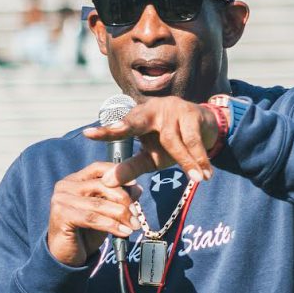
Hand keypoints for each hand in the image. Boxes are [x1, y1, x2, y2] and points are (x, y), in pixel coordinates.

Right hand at [48, 162, 141, 266]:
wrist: (66, 256)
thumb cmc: (85, 233)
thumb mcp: (105, 213)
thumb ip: (118, 199)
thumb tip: (138, 188)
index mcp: (74, 180)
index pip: (98, 168)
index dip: (117, 173)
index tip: (135, 184)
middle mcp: (65, 186)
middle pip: (101, 185)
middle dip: (123, 200)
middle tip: (136, 215)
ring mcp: (61, 200)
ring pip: (99, 203)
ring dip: (120, 215)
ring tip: (133, 226)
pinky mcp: (61, 216)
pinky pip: (92, 218)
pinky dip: (111, 225)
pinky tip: (124, 232)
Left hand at [83, 97, 218, 187]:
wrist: (205, 127)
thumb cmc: (172, 143)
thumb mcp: (150, 158)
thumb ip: (129, 168)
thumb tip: (106, 182)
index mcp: (138, 118)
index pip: (120, 127)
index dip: (105, 132)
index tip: (88, 134)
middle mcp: (152, 110)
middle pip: (136, 122)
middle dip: (124, 126)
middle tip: (113, 131)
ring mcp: (172, 109)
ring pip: (173, 140)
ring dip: (186, 162)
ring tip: (197, 179)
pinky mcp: (191, 113)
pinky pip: (193, 141)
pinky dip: (199, 159)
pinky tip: (205, 174)